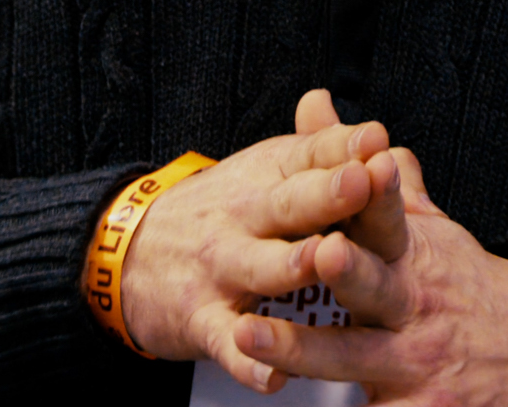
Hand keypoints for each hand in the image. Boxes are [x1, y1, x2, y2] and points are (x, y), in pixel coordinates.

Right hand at [116, 105, 390, 385]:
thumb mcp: (265, 169)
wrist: (131, 249)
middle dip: (327, 195)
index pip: (310, 154)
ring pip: (262, 268)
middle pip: (291, 204)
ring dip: (293, 265)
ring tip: (324, 259)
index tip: (375, 140)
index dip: (344, 148)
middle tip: (361, 182)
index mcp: (268, 175)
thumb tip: (374, 133)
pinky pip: (227, 342)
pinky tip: (273, 374)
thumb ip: (321, 151)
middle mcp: (246, 216)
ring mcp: (222, 268)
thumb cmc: (224, 207)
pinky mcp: (202, 319)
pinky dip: (249, 359)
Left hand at [232, 143, 507, 406]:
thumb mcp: (418, 218)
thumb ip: (360, 166)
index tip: (366, 162)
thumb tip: (314, 103)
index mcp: (411, 252)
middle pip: (375, 285)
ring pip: (352, 358)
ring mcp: (415, 363)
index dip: (378, 190)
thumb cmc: (454, 276)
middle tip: (318, 251)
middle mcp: (412, 304)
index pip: (392, 214)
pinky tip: (295, 406)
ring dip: (303, 348)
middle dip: (347, 270)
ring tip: (249, 333)